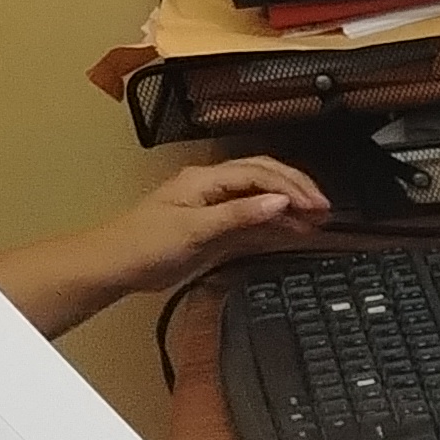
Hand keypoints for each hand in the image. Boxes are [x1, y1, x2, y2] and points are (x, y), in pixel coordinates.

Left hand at [108, 157, 328, 289]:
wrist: (116, 266)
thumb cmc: (144, 243)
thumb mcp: (195, 228)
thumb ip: (240, 214)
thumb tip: (278, 202)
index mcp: (206, 179)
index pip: (259, 173)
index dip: (290, 187)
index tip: (315, 205)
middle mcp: (213, 187)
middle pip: (264, 177)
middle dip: (297, 190)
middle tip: (324, 208)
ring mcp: (215, 206)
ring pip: (261, 197)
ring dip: (290, 206)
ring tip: (319, 219)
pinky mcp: (216, 227)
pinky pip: (253, 219)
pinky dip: (276, 223)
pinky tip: (294, 230)